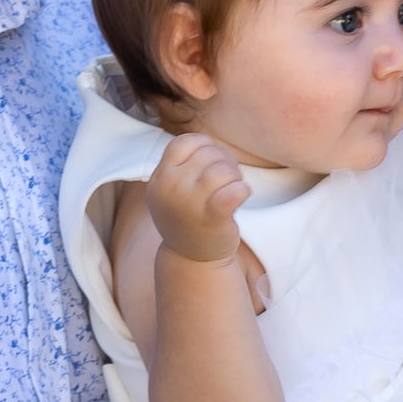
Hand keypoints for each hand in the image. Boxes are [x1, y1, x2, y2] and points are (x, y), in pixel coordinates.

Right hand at [147, 134, 250, 264]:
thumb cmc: (188, 218)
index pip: (186, 142)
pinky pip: (235, 190)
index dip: (206, 146)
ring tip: (233, 188)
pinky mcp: (211, 217)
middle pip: (209, 153)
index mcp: (159, 178)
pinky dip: (243, 189)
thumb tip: (208, 143)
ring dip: (235, 176)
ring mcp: (189, 203)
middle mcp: (169, 188)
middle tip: (228, 180)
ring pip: (223, 169)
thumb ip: (181, 164)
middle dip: (225, 162)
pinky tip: (241, 196)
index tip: (212, 164)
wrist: (192, 259)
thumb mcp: (172, 189)